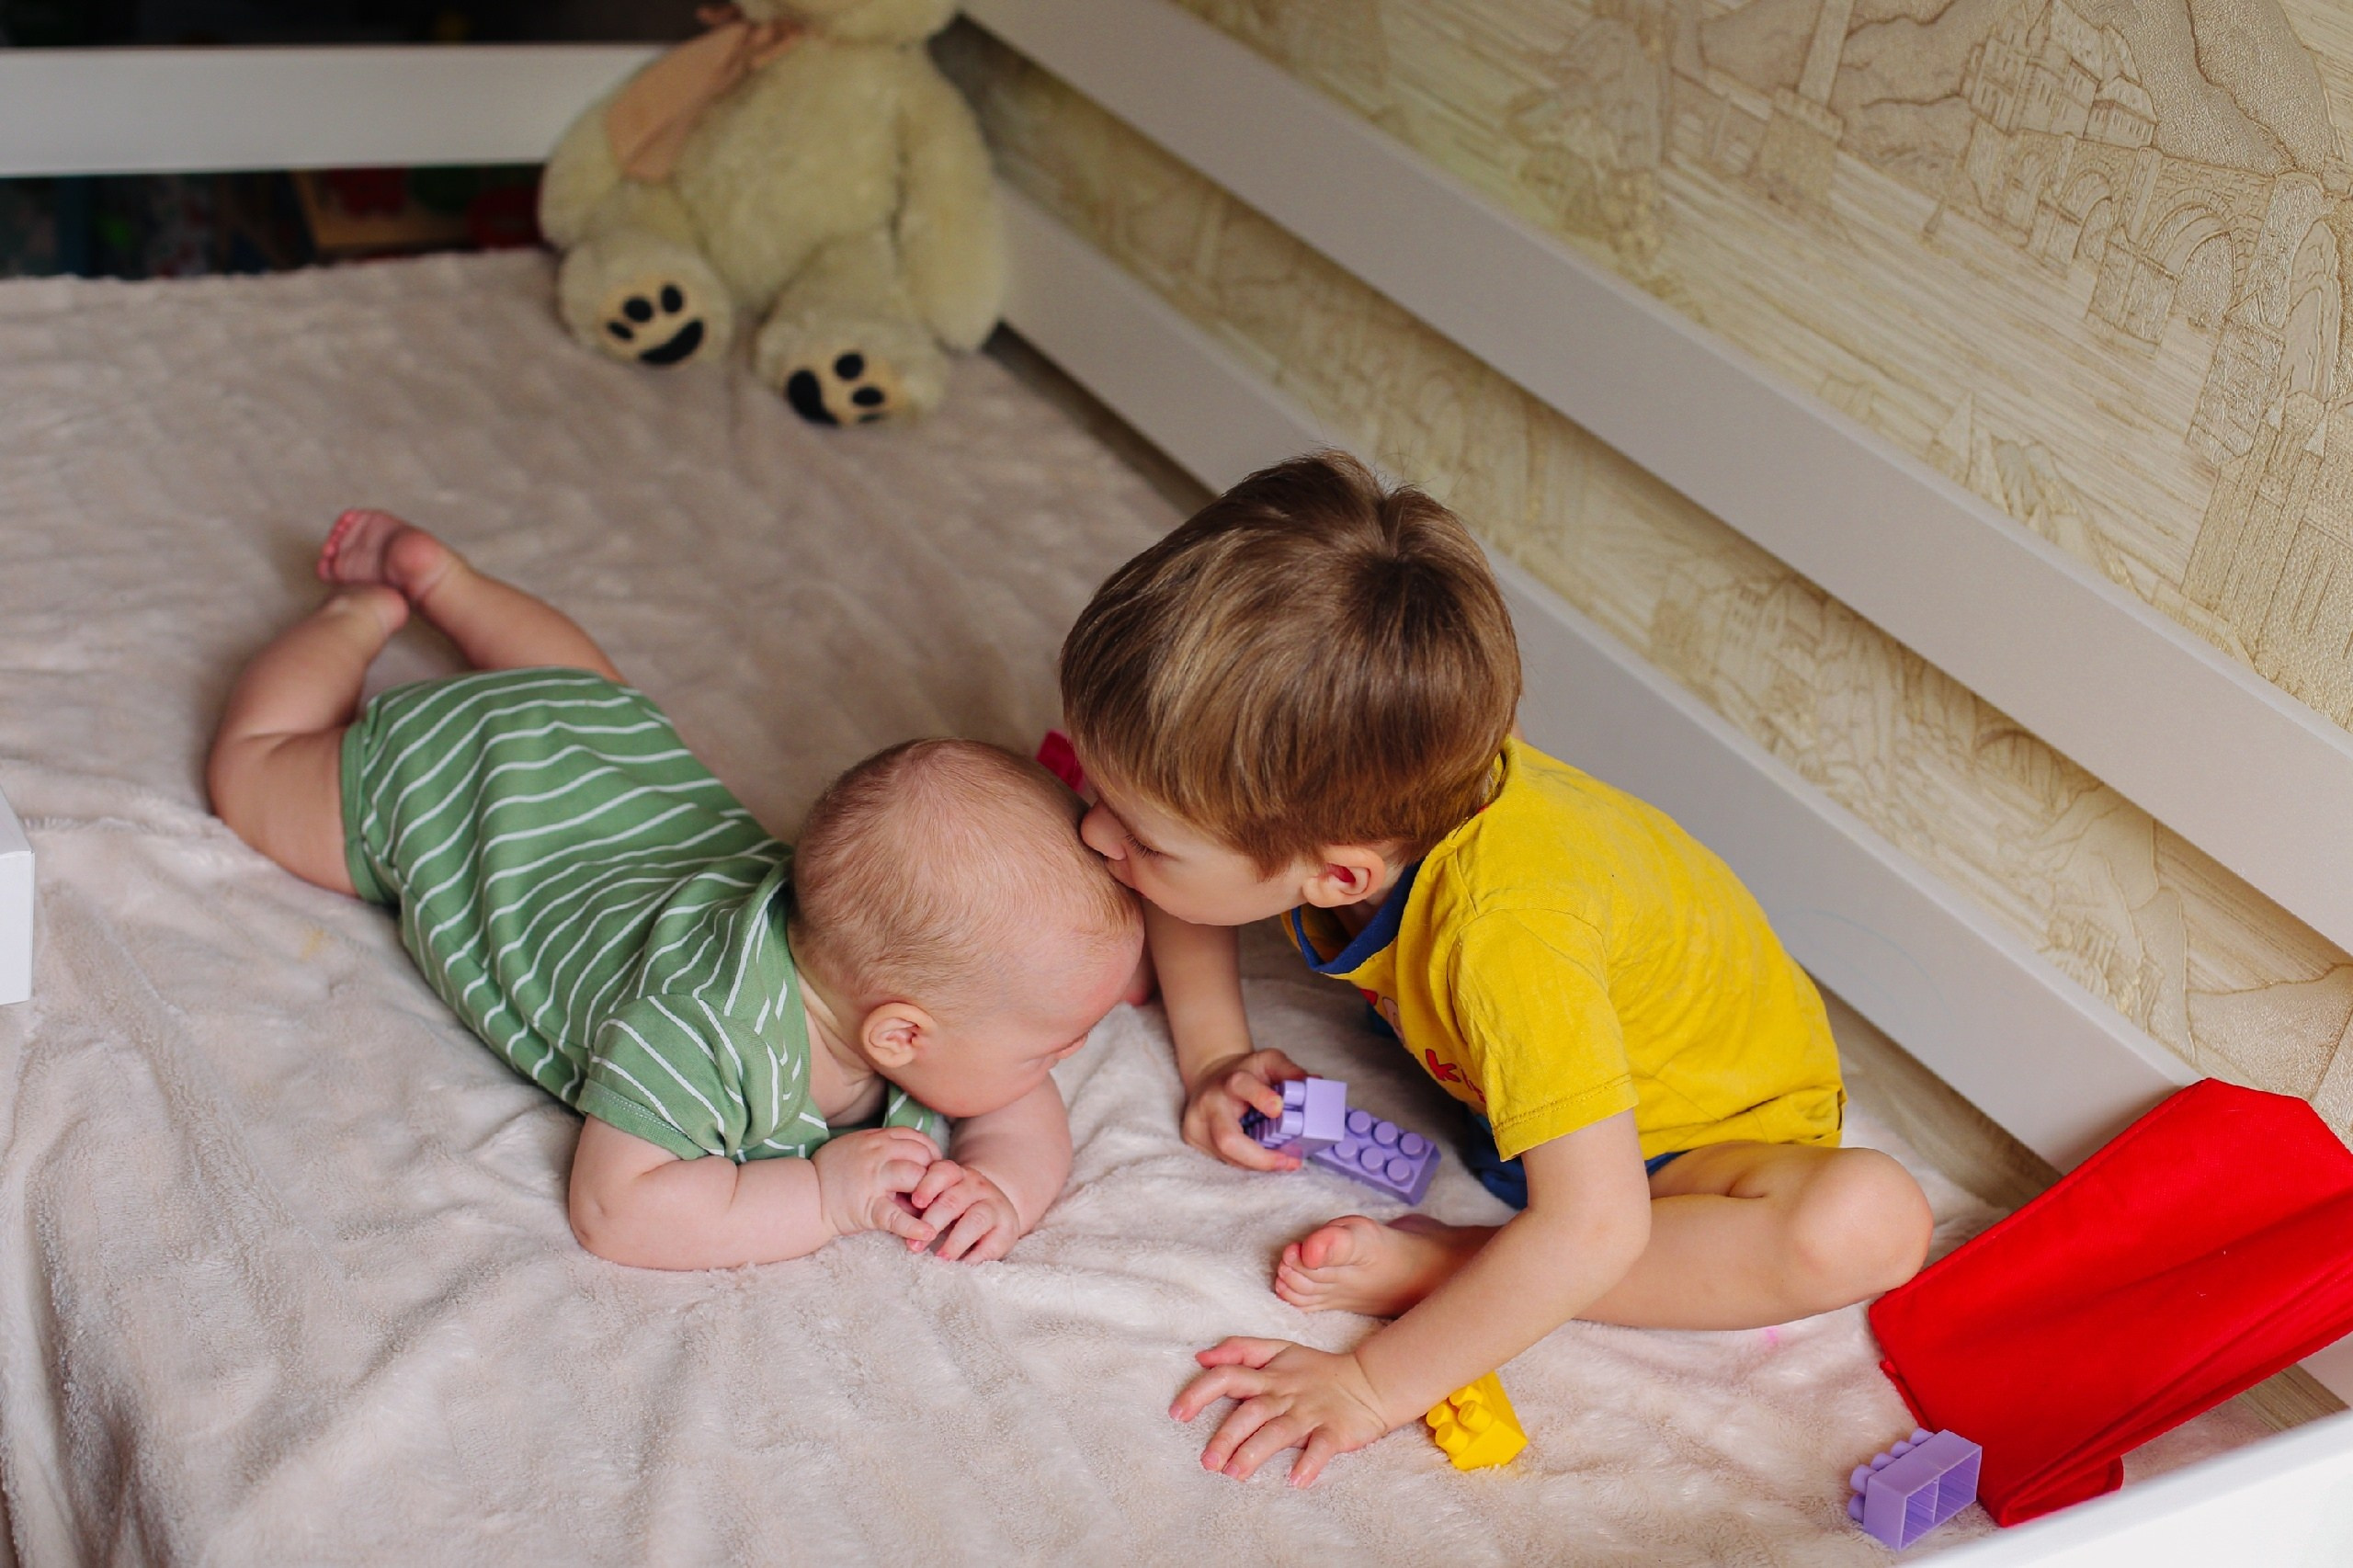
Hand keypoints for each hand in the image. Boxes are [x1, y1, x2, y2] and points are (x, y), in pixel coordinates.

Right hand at [812, 1126, 940, 1246]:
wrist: (806, 1197)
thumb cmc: (833, 1173)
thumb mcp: (858, 1148)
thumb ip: (885, 1149)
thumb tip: (918, 1161)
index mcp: (876, 1139)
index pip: (916, 1138)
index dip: (931, 1152)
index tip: (933, 1166)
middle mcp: (876, 1154)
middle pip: (922, 1155)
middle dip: (934, 1172)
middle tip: (936, 1188)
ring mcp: (873, 1180)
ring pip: (915, 1177)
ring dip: (929, 1192)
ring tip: (933, 1206)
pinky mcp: (868, 1208)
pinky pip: (896, 1217)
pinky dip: (914, 1226)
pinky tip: (928, 1233)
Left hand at [906, 1158, 1024, 1261]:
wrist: (996, 1208)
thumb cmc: (958, 1205)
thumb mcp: (941, 1196)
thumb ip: (923, 1203)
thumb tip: (896, 1222)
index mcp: (956, 1175)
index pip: (943, 1172)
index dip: (928, 1185)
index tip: (915, 1202)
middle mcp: (976, 1186)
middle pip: (954, 1201)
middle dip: (933, 1223)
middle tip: (915, 1246)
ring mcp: (994, 1206)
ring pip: (976, 1219)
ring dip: (955, 1241)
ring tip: (941, 1258)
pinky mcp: (1008, 1229)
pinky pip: (993, 1243)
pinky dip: (976, 1256)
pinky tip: (963, 1265)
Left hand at [1170, 1337, 1397, 1485]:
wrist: (1369, 1382)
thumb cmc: (1317, 1370)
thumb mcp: (1279, 1350)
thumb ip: (1240, 1349)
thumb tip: (1201, 1357)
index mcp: (1269, 1375)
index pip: (1228, 1376)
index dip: (1200, 1391)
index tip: (1177, 1413)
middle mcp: (1286, 1394)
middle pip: (1250, 1412)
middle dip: (1226, 1436)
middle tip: (1207, 1463)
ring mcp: (1310, 1413)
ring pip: (1279, 1431)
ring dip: (1255, 1452)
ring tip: (1234, 1475)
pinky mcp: (1335, 1431)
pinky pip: (1321, 1448)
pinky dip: (1309, 1463)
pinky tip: (1295, 1480)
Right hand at [1181, 1048, 1308, 1170]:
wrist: (1211, 1076)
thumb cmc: (1246, 1072)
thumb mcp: (1268, 1062)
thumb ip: (1290, 1071)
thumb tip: (1315, 1083)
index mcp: (1230, 1080)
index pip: (1242, 1086)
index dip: (1260, 1097)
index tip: (1279, 1109)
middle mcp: (1209, 1102)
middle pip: (1227, 1139)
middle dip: (1260, 1158)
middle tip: (1288, 1162)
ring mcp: (1196, 1123)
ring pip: (1227, 1156)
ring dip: (1257, 1163)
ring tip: (1283, 1162)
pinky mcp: (1192, 1138)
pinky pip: (1223, 1159)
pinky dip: (1246, 1162)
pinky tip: (1261, 1159)